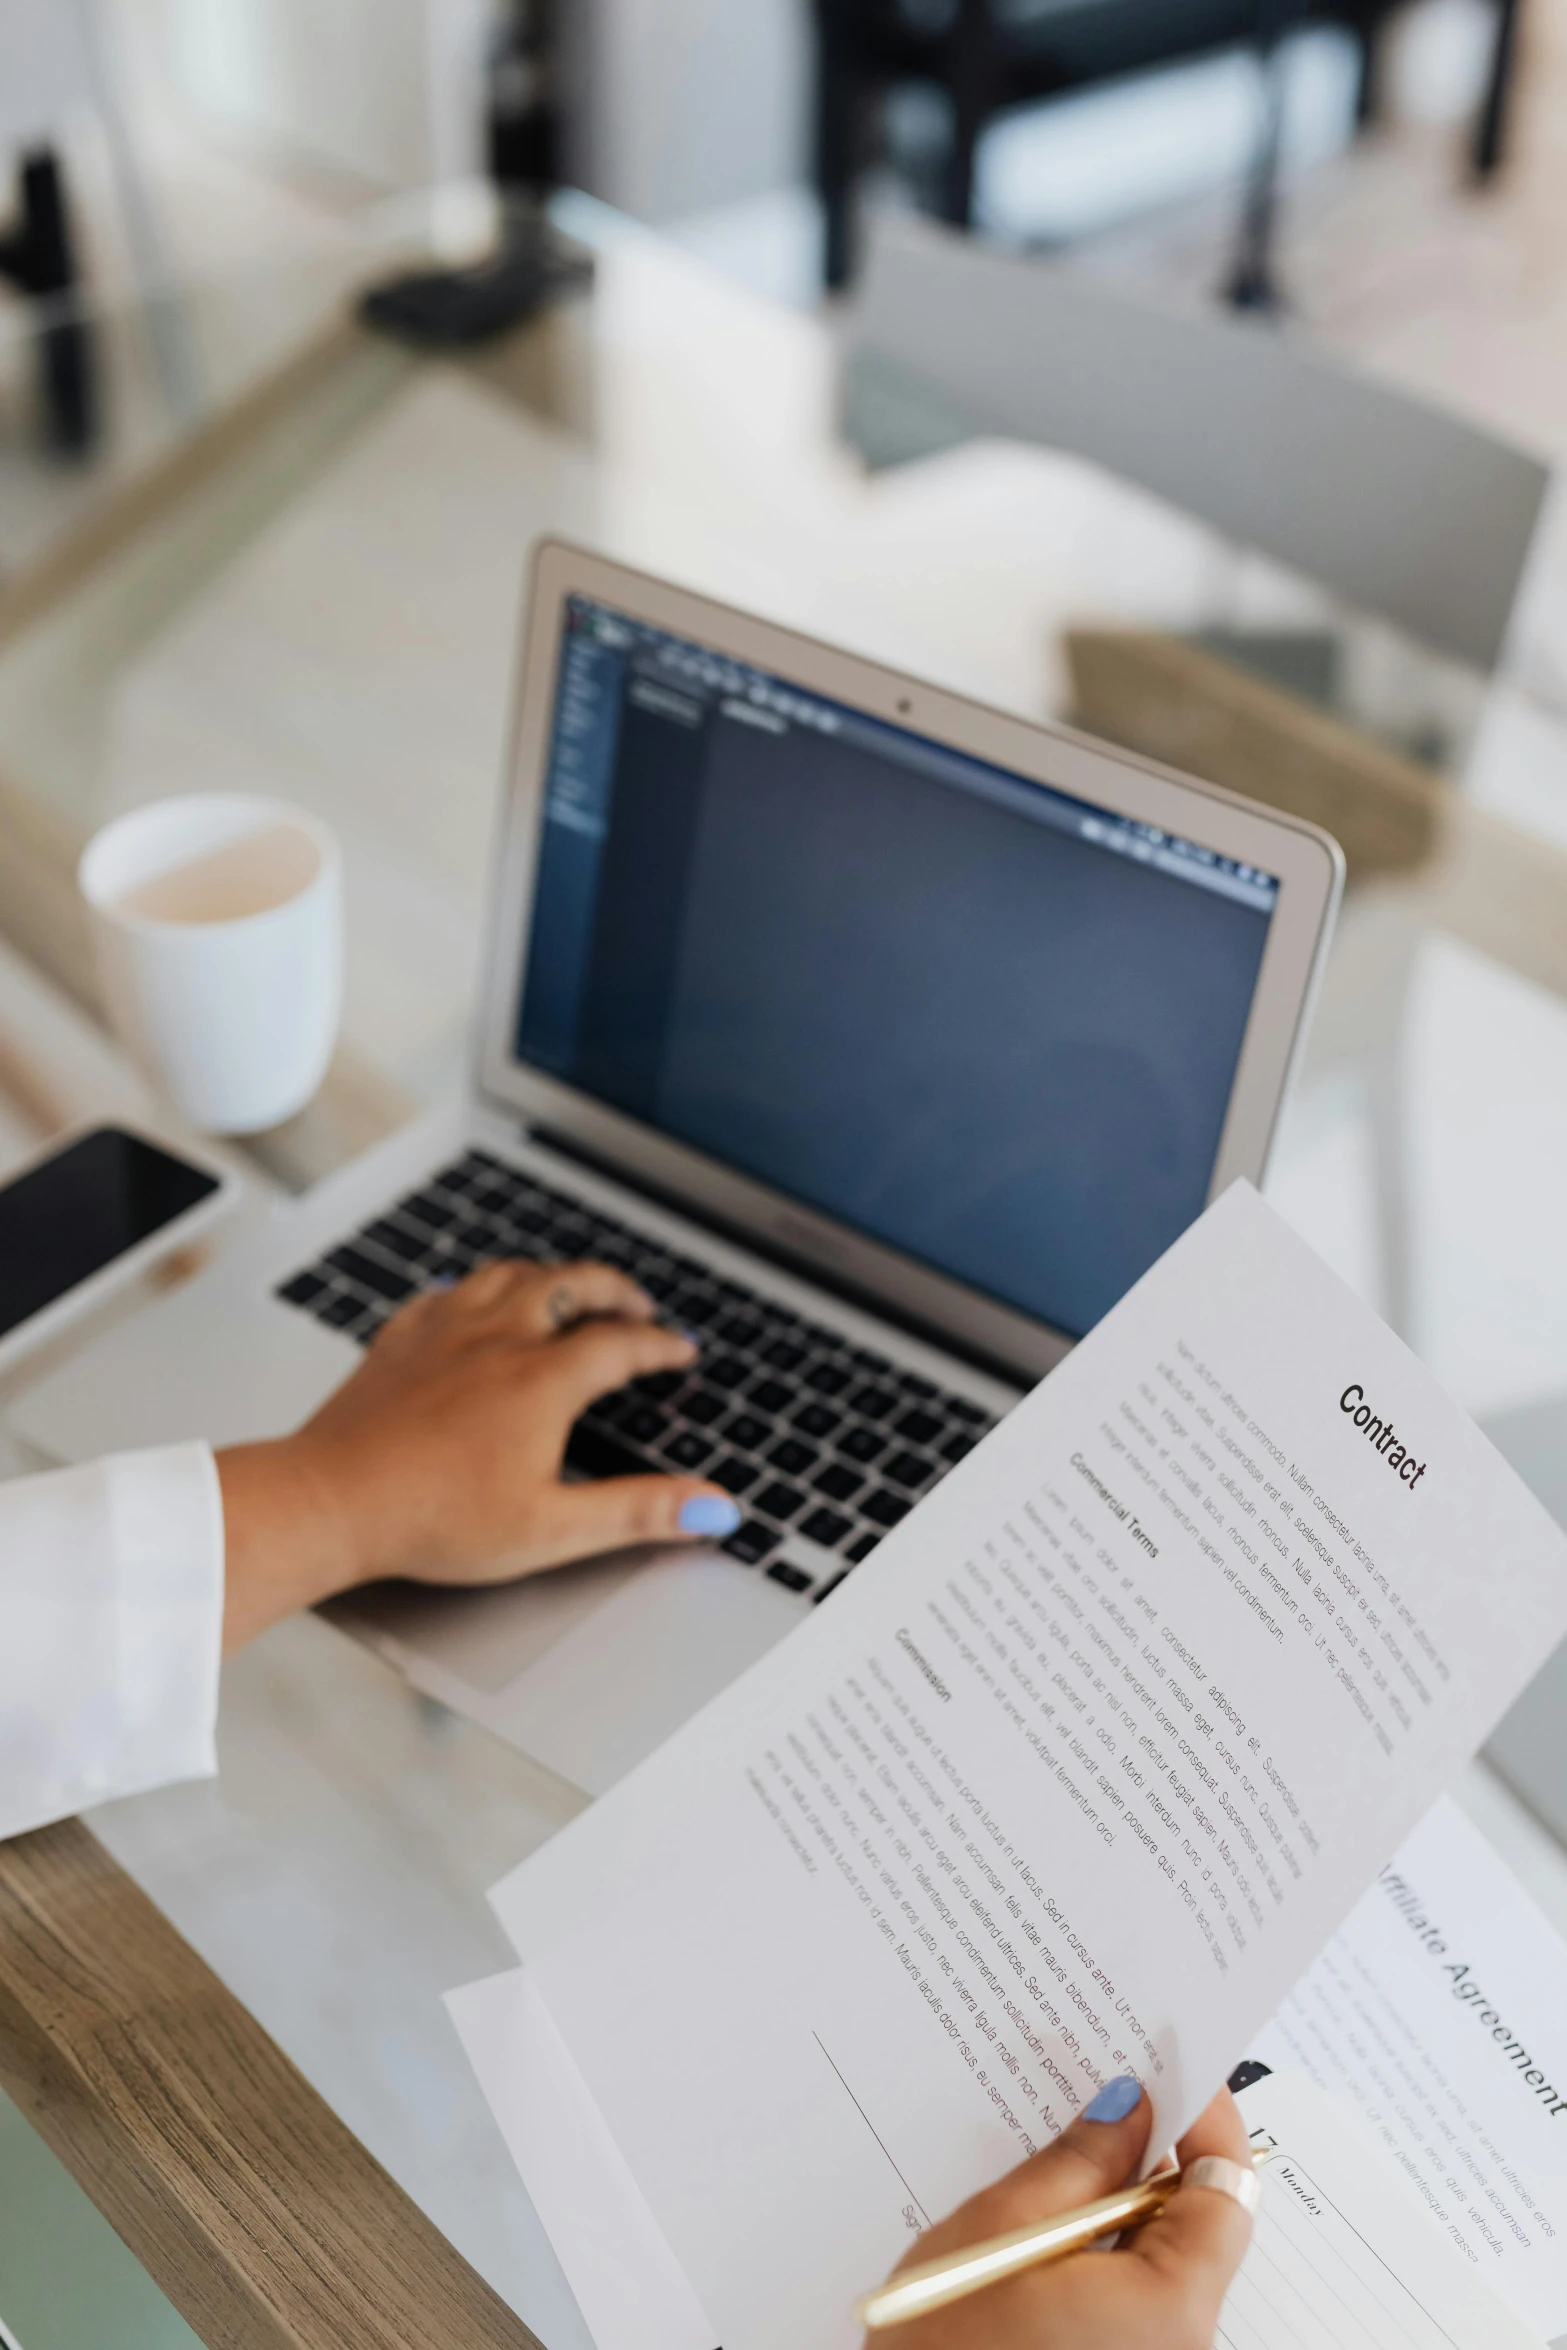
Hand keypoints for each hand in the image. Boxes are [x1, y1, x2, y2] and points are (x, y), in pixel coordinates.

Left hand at [216, 1260, 740, 1651]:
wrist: (330, 1501)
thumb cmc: (431, 1519)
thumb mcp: (552, 1530)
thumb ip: (638, 1512)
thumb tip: (711, 1509)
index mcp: (542, 1379)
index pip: (622, 1344)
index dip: (661, 1345)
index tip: (680, 1352)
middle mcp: (498, 1338)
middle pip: (572, 1284)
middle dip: (615, 1290)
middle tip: (637, 1305)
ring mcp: (444, 1330)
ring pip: (511, 1274)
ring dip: (552, 1276)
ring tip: (570, 1290)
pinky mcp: (400, 1339)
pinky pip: (451, 1291)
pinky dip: (482, 1289)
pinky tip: (479, 1306)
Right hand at [871, 2082, 1253, 2349]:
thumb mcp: (1003, 2230)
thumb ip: (1077, 2163)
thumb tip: (1129, 2109)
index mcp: (1171, 2308)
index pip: (1228, 2192)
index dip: (1206, 2121)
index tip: (1173, 2068)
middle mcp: (1179, 2347)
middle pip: (1199, 2227)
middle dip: (1157, 2155)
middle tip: (1108, 2092)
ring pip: (1161, 2261)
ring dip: (1123, 2203)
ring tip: (1065, 2153)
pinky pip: (1133, 2297)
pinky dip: (1106, 2250)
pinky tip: (1053, 2221)